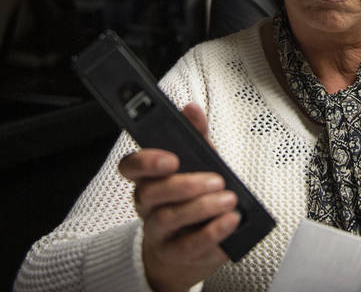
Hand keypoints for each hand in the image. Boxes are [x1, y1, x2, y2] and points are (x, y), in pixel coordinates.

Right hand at [118, 103, 240, 291]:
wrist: (191, 241)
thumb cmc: (195, 193)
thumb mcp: (199, 159)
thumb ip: (196, 134)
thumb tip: (191, 108)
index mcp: (149, 176)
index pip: (131, 166)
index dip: (146, 161)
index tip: (171, 158)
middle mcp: (147, 204)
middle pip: (152, 192)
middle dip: (186, 185)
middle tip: (217, 180)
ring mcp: (157, 231)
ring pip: (168, 218)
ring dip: (202, 207)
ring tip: (229, 200)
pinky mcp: (173, 253)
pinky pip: (187, 246)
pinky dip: (211, 233)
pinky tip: (230, 222)